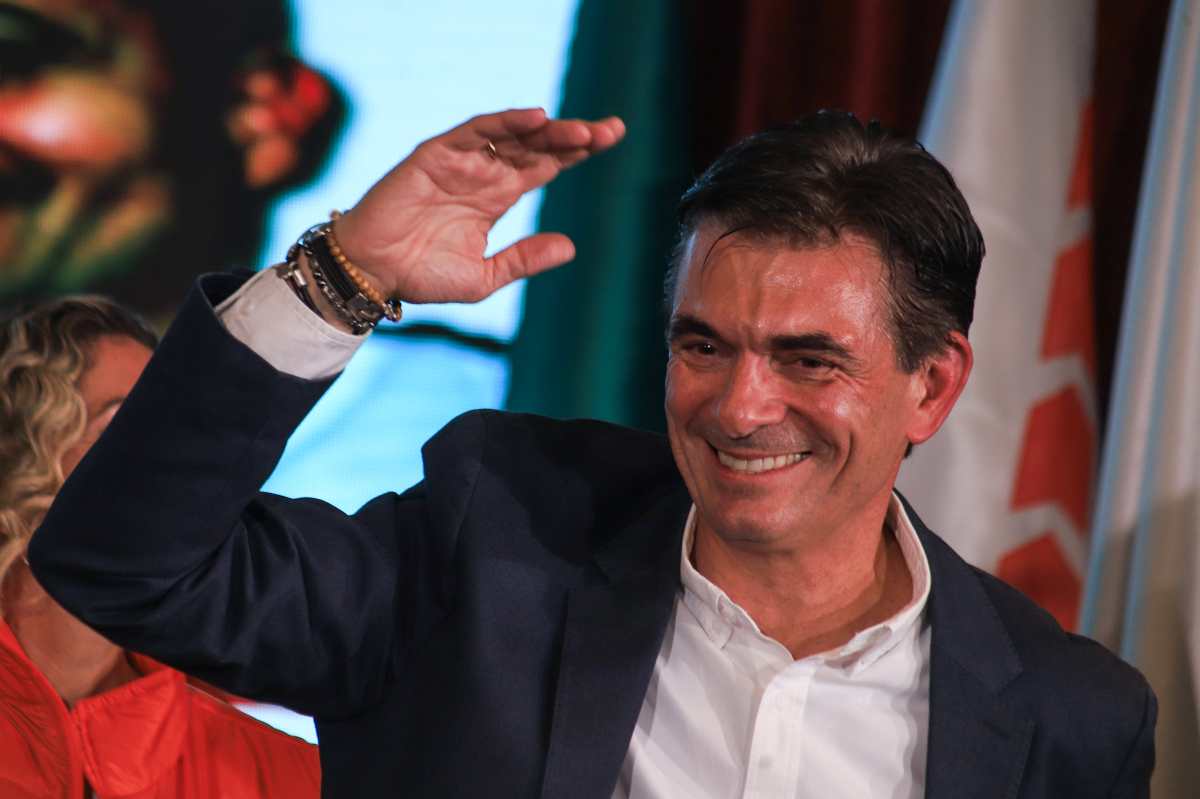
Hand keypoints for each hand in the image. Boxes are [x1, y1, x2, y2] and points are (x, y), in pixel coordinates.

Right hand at [331, 108, 624, 303]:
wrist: (373, 273)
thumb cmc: (421, 275)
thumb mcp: (484, 275)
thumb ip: (524, 259)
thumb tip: (571, 247)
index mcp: (496, 196)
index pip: (546, 165)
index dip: (578, 153)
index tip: (612, 140)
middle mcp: (484, 172)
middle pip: (538, 144)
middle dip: (576, 136)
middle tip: (612, 131)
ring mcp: (462, 161)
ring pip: (513, 134)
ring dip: (548, 130)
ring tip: (584, 133)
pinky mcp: (437, 154)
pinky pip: (476, 130)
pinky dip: (505, 122)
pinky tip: (536, 119)